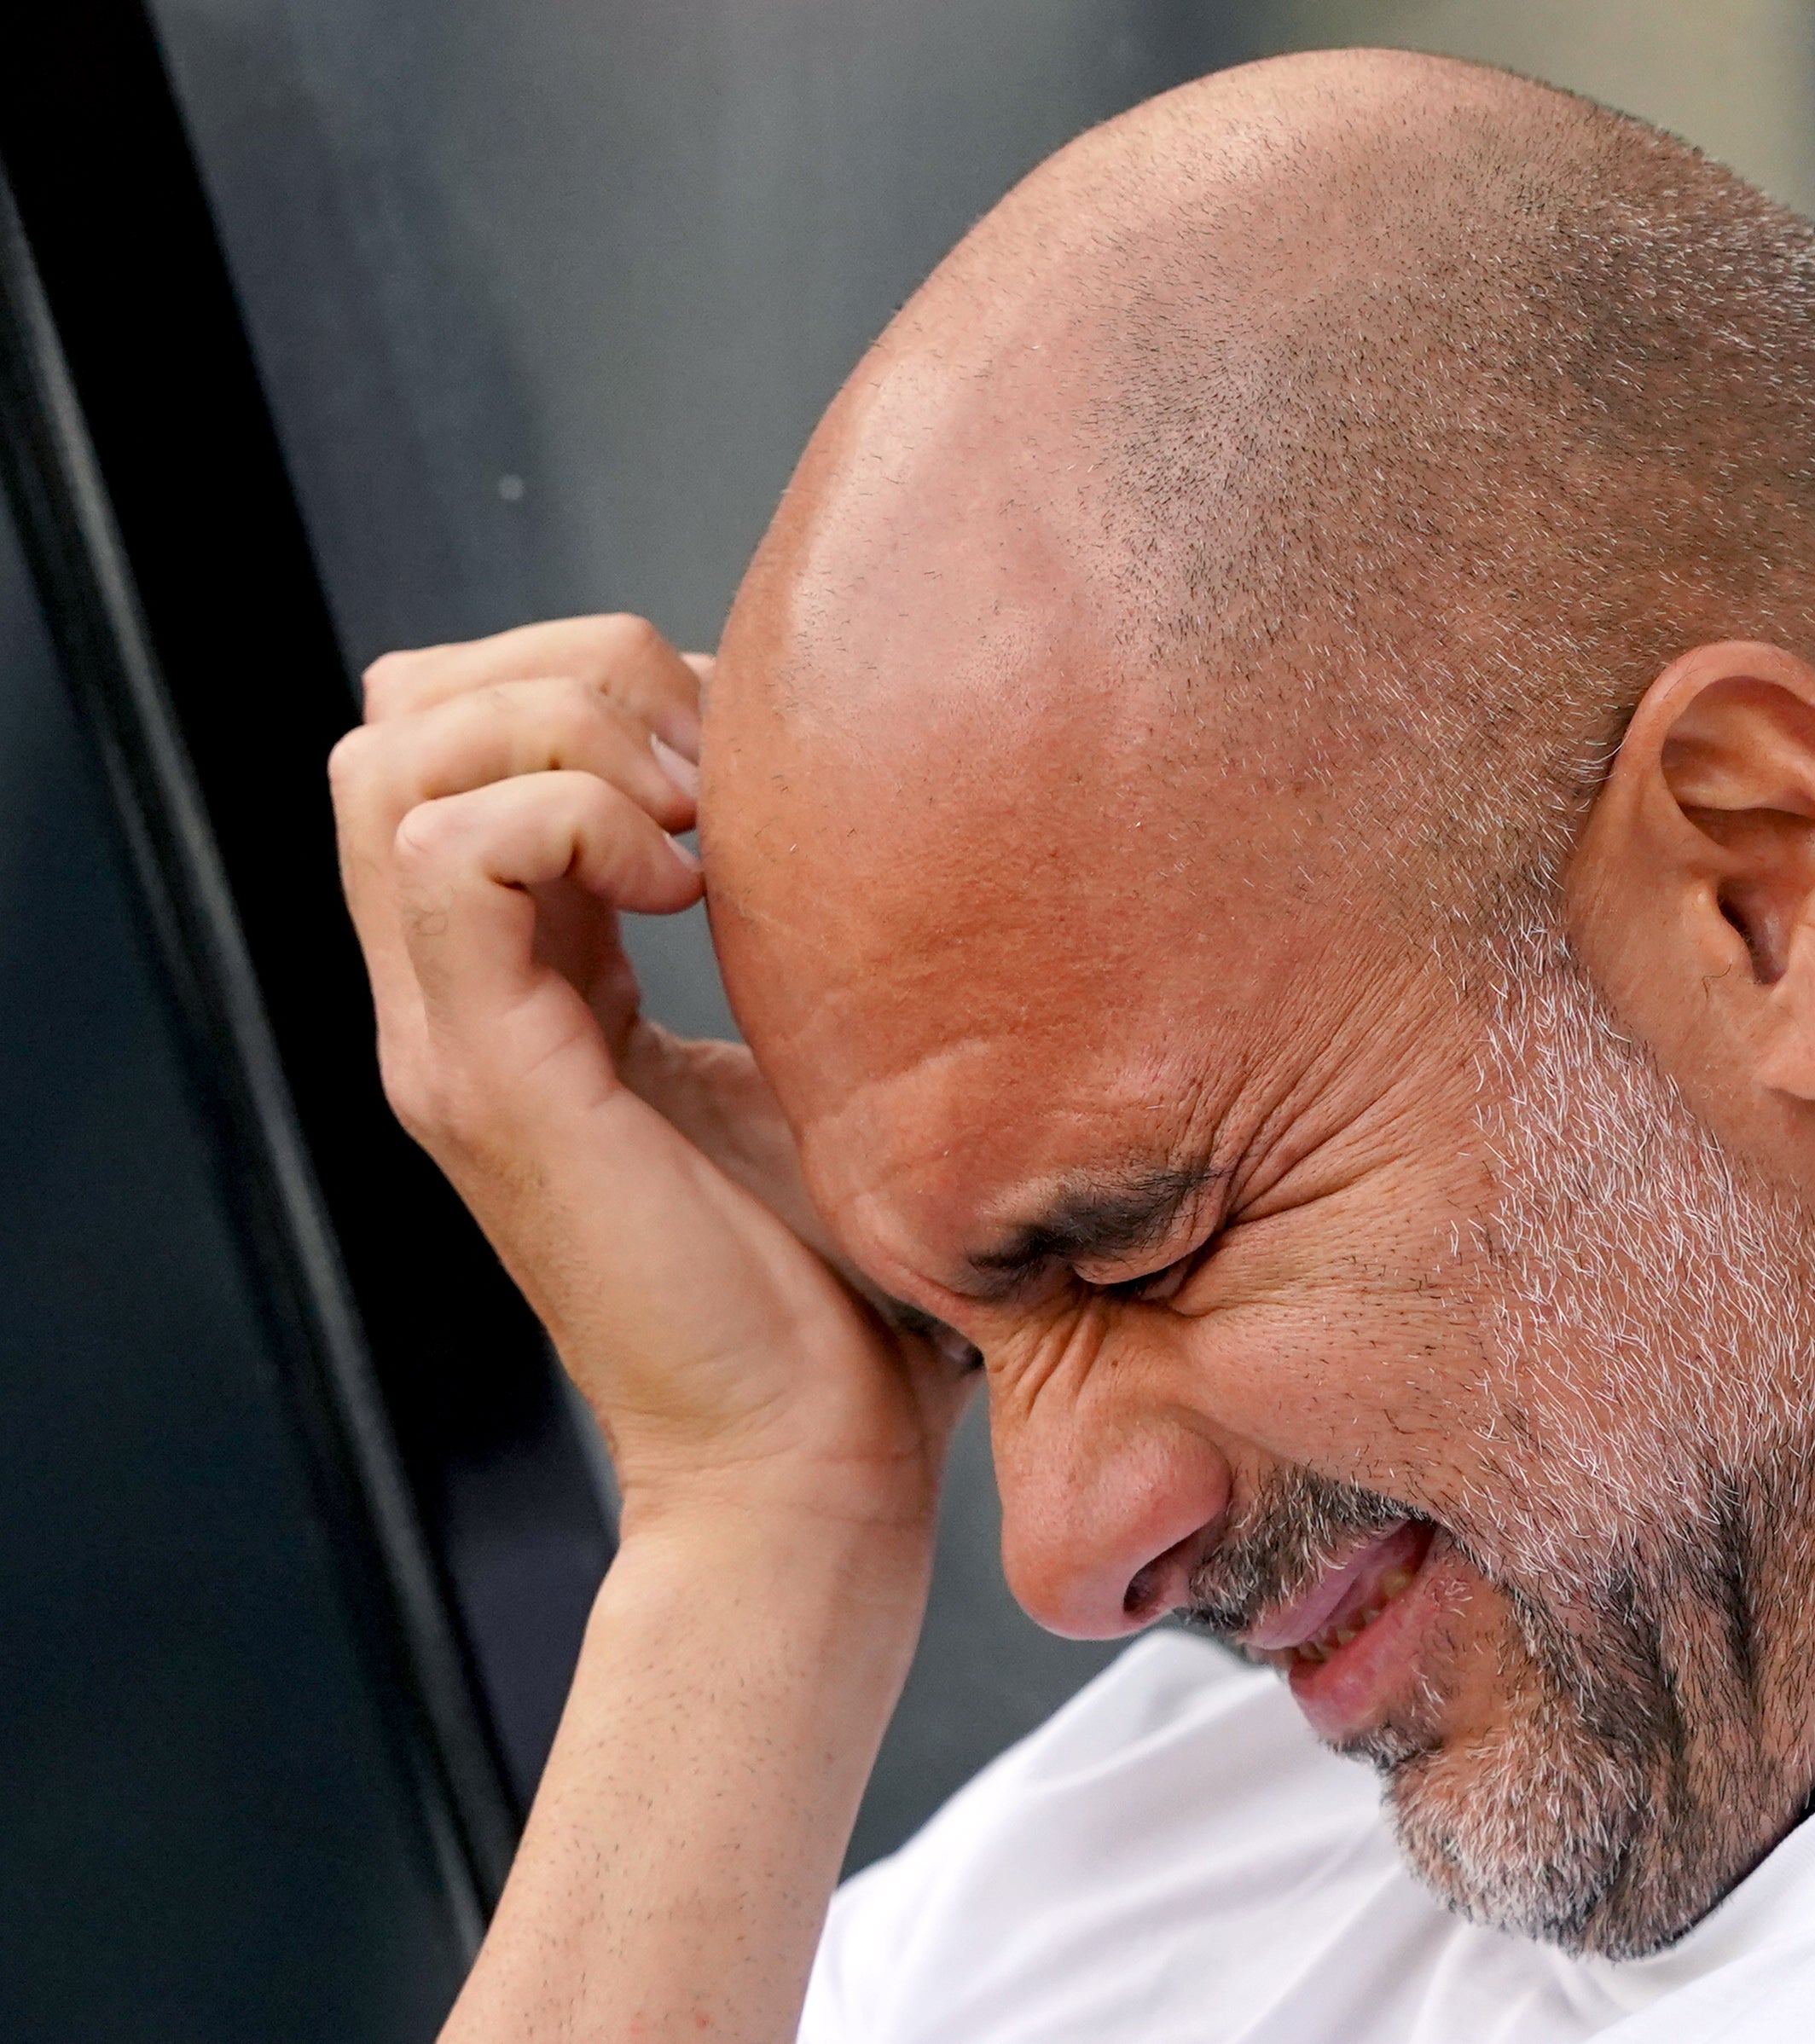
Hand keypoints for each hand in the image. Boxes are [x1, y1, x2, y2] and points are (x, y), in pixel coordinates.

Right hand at [330, 613, 962, 1534]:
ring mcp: (454, 1040)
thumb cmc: (850, 1296)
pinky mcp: (488, 1083)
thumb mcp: (819, 1070)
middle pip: (405, 710)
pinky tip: (688, 892)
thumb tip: (898, 828)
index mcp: (529, 988)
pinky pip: (452, 854)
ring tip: (698, 830)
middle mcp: (460, 1002)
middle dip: (573, 673)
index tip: (751, 769)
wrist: (816, 1469)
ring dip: (568, 732)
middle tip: (718, 780)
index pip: (462, 733)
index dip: (599, 686)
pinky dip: (574, 819)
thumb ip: (801, 947)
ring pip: (398, 752)